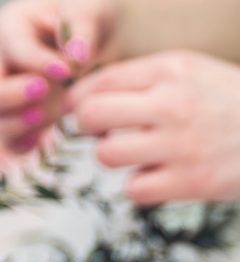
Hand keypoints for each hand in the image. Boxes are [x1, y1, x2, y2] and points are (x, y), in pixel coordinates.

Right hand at [0, 0, 115, 153]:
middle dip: (10, 93)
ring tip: (41, 117)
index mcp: (15, 29)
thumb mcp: (90, 12)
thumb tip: (77, 55)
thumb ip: (82, 28)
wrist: (104, 43)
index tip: (66, 70)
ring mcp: (14, 94)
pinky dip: (21, 145)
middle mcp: (6, 63)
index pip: (16, 47)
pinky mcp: (27, 118)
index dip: (37, 61)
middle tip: (43, 91)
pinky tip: (39, 144)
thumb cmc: (93, 21)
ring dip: (13, 122)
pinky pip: (12, 140)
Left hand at [68, 50, 239, 204]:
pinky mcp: (195, 182)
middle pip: (91, 117)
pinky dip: (144, 187)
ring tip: (145, 157)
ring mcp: (183, 144)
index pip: (97, 83)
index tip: (94, 115)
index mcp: (172, 69)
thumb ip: (152, 80)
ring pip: (107, 155)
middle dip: (92, 130)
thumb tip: (100, 100)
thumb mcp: (200, 71)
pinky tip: (165, 178)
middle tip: (111, 137)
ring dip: (119, 160)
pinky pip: (136, 190)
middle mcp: (173, 103)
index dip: (86, 103)